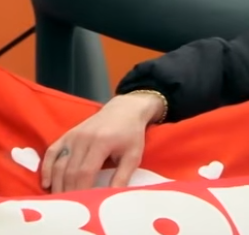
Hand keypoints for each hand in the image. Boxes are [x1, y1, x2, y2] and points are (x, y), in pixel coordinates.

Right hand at [41, 92, 163, 193]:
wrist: (124, 110)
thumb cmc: (131, 134)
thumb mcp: (133, 155)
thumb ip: (122, 176)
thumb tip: (112, 197)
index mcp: (101, 142)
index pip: (85, 171)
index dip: (81, 190)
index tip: (82, 205)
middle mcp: (83, 139)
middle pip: (69, 171)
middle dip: (69, 191)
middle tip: (69, 207)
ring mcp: (73, 136)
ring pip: (59, 164)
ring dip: (57, 184)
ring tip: (60, 200)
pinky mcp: (67, 135)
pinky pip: (51, 153)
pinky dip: (46, 169)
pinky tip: (47, 183)